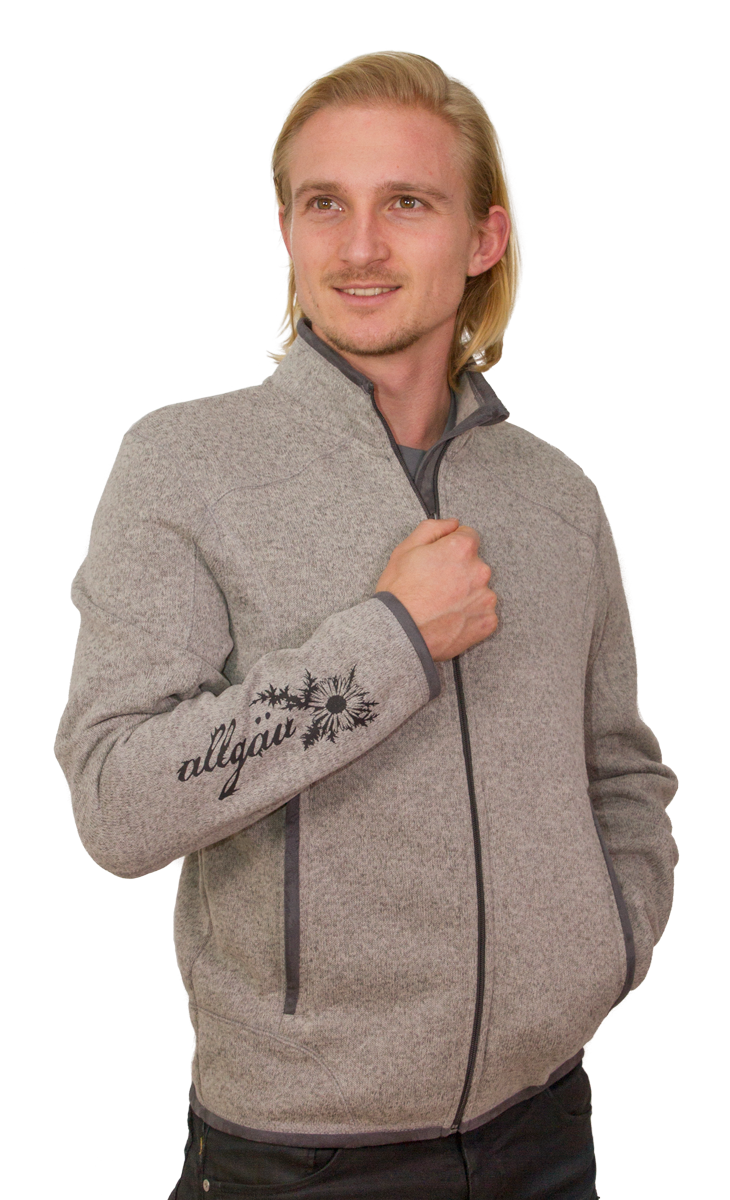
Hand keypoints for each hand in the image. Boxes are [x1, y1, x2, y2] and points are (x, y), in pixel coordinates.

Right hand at [376, 518, 497, 661]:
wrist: (400, 634)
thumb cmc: (399, 593)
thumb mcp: (405, 550)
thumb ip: (433, 529)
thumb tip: (453, 523)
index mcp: (462, 549)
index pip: (469, 536)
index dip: (452, 547)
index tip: (441, 560)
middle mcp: (480, 570)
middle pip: (475, 564)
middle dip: (460, 571)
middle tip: (437, 585)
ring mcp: (486, 598)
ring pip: (480, 589)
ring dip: (467, 594)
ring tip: (442, 605)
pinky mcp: (488, 622)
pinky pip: (484, 614)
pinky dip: (471, 616)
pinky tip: (451, 618)